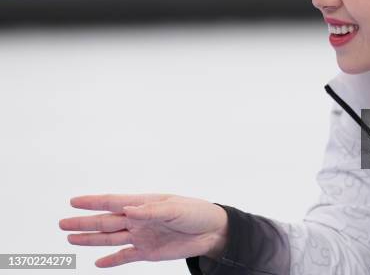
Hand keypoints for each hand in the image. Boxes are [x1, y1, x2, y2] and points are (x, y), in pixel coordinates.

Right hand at [59, 193, 227, 267]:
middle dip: (84, 222)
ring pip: (110, 238)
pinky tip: (97, 263)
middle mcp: (138, 219)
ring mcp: (142, 236)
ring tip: (71, 237)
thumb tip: (127, 209)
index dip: (94, 202)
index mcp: (144, 204)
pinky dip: (111, 260)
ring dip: (91, 238)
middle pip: (106, 221)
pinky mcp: (148, 252)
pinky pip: (125, 257)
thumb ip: (150, 211)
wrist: (212, 232)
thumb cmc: (196, 213)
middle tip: (62, 222)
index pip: (114, 202)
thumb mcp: (175, 209)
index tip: (74, 201)